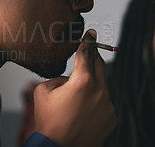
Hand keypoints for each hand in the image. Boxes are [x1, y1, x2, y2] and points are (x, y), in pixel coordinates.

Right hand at [33, 29, 116, 146]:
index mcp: (82, 81)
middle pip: (99, 66)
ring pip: (101, 86)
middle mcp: (100, 91)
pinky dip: (95, 102)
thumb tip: (69, 78)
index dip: (88, 41)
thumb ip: (58, 77)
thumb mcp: (42, 91)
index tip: (92, 33)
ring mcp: (108, 106)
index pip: (86, 54)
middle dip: (92, 58)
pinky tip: (82, 112)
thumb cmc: (48, 120)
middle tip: (88, 52)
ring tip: (75, 99)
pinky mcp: (112, 118)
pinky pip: (104, 102)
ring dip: (91, 85)